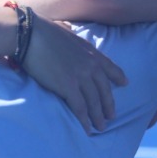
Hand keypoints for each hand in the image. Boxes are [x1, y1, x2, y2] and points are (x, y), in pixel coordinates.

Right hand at [18, 14, 128, 133]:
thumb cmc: (43, 30)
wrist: (31, 35)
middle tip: (111, 117)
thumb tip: (67, 28)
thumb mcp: (65, 30)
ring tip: (100, 127)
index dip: (118, 77)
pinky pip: (80, 108)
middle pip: (104, 90)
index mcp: (91, 52)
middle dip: (108, 105)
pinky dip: (85, 121)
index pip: (110, 67)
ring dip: (98, 117)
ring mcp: (81, 77)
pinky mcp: (68, 87)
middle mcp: (90, 65)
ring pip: (94, 102)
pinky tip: (87, 129)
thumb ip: (71, 33)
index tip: (125, 84)